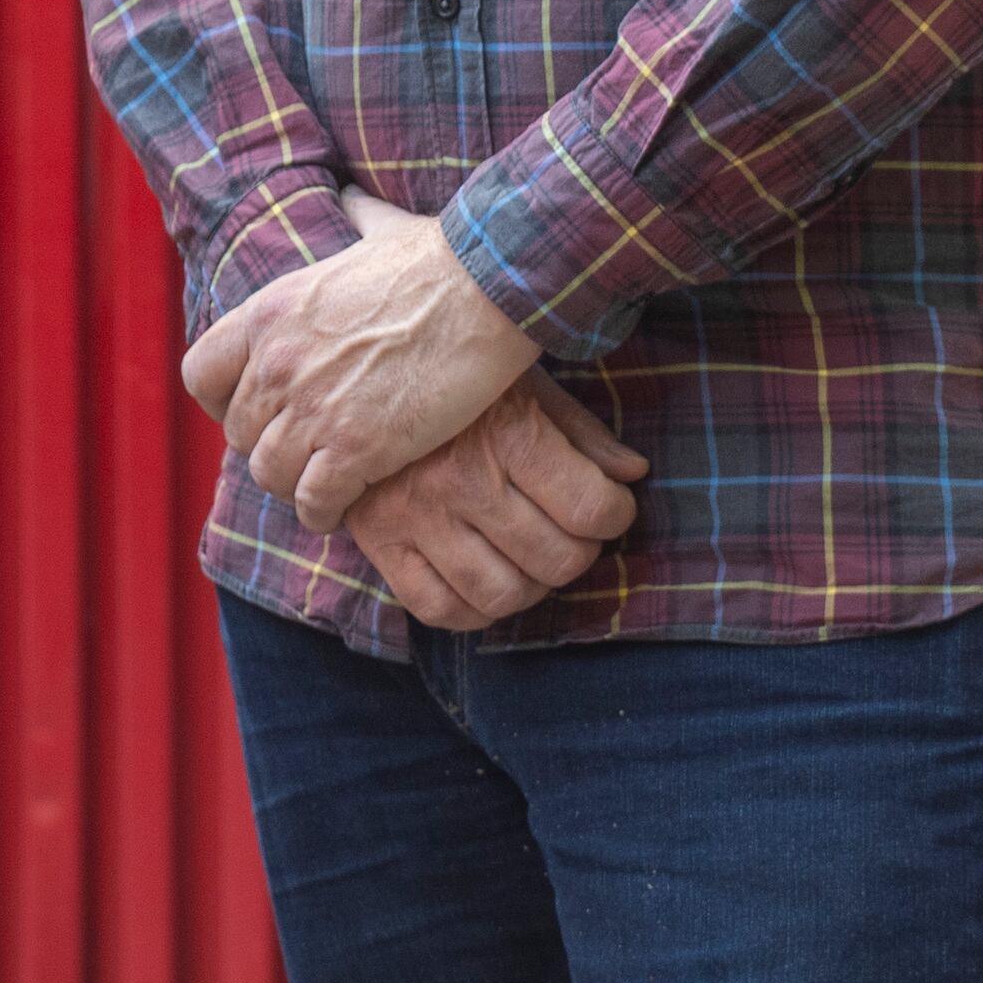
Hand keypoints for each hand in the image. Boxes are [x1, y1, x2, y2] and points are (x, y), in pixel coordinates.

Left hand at [180, 186, 541, 528]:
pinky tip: (343, 508)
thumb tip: (352, 197)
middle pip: (238, 435)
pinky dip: (324, 512)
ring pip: (269, 475)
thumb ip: (354, 219)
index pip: (200, 375)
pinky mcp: (356, 447)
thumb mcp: (376, 231)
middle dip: (268, 446)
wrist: (485, 287)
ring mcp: (312, 408)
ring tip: (322, 483)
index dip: (222, 400)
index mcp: (269, 312)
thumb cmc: (438, 258)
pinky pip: (313, 502)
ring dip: (294, 484)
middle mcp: (276, 362)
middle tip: (304, 451)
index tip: (254, 409)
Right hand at [343, 370, 650, 629]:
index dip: (615, 515)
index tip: (608, 505)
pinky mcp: (379, 542)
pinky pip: (439, 610)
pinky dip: (474, 609)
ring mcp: (415, 516)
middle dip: (581, 551)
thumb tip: (633, 474)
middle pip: (557, 559)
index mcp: (505, 430)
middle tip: (572, 531)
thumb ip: (580, 432)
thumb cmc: (453, 376)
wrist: (349, 371)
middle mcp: (460, 479)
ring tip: (532, 556)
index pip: (592, 509)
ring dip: (532, 585)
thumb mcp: (522, 382)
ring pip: (504, 594)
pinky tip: (486, 578)